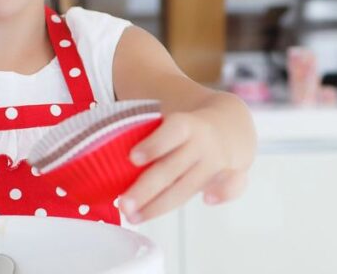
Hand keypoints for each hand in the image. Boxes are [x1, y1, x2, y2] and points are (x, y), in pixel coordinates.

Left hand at [120, 111, 248, 222]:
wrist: (231, 121)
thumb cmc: (187, 127)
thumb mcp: (170, 119)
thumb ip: (146, 132)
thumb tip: (104, 144)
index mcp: (185, 125)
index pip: (171, 132)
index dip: (154, 144)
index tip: (132, 158)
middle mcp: (201, 143)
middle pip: (171, 168)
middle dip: (146, 189)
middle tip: (122, 206)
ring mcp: (216, 161)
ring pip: (188, 186)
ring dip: (162, 204)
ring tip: (135, 216)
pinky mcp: (231, 174)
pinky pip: (231, 186)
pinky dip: (224, 192)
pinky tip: (209, 201)